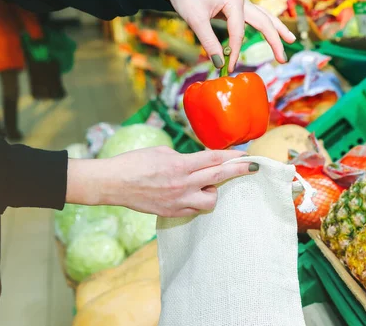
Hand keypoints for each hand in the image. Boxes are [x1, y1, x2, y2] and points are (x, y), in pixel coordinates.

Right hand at [66, 146, 257, 217]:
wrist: (113, 184)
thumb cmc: (134, 162)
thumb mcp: (161, 152)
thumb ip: (183, 158)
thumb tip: (196, 163)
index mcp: (180, 164)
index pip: (214, 159)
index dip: (232, 156)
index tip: (245, 155)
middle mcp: (182, 183)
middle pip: (219, 177)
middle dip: (239, 170)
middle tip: (252, 167)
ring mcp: (178, 201)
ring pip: (211, 201)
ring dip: (213, 192)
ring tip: (205, 186)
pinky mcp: (171, 213)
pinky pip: (194, 209)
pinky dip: (197, 202)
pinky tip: (191, 195)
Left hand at [156, 0, 295, 71]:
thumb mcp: (195, 20)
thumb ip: (209, 42)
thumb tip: (219, 63)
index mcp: (234, 1)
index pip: (239, 33)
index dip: (234, 53)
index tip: (228, 68)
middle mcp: (241, 0)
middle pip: (264, 22)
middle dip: (275, 41)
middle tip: (283, 59)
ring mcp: (240, 2)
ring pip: (264, 17)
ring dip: (277, 29)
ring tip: (291, 40)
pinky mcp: (235, 6)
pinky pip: (254, 17)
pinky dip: (265, 25)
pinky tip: (271, 31)